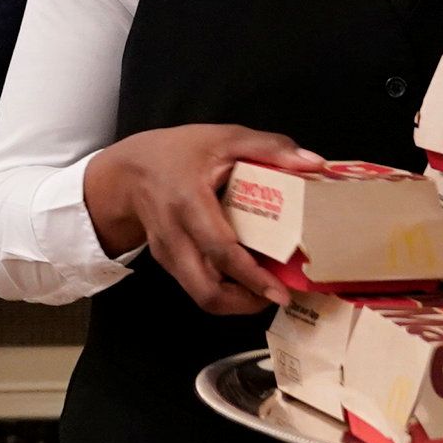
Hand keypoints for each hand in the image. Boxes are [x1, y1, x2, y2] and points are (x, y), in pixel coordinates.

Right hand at [80, 127, 320, 316]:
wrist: (128, 171)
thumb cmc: (178, 152)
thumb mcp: (223, 138)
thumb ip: (269, 147)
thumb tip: (313, 163)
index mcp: (188, 202)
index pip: (220, 249)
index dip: (251, 276)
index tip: (279, 292)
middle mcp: (174, 236)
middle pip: (206, 291)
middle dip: (245, 304)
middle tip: (278, 297)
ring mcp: (168, 255)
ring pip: (201, 296)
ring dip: (237, 301)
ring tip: (267, 291)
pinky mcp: (168, 264)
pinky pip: (197, 286)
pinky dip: (224, 290)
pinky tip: (246, 279)